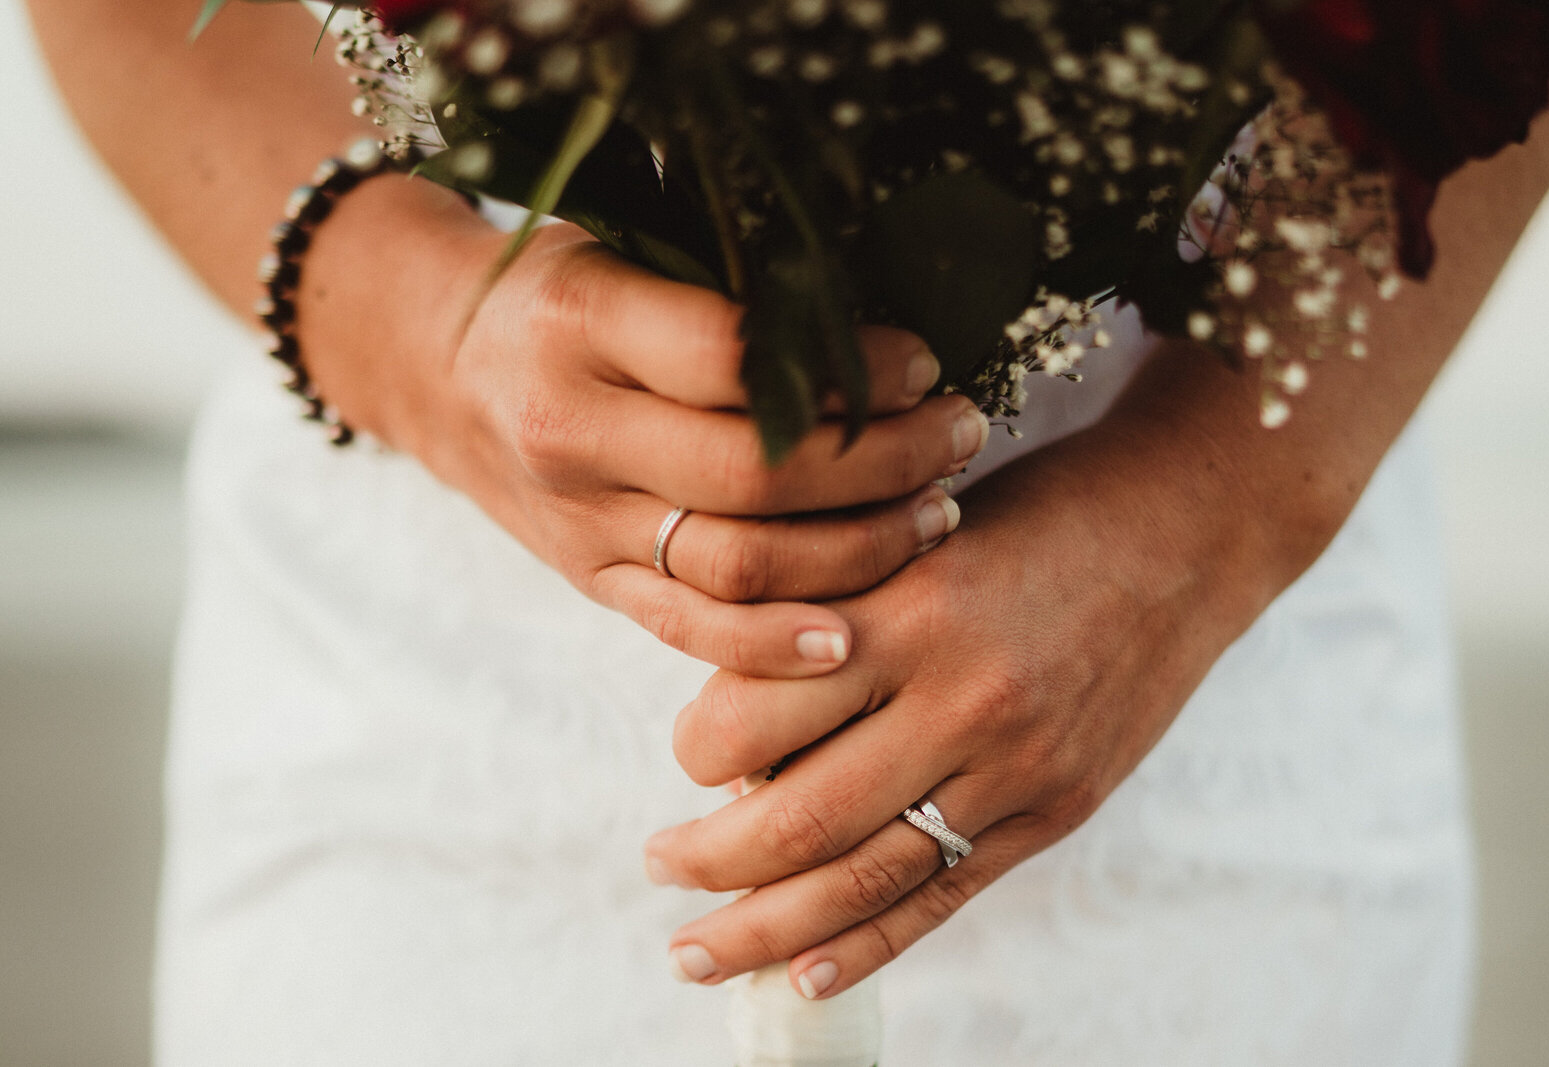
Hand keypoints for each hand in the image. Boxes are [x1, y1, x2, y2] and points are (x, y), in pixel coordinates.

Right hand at [299, 192, 985, 676]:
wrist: (435, 371)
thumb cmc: (554, 297)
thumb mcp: (622, 249)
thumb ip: (724, 289)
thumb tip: (883, 320)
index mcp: (582, 322)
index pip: (738, 358)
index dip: (850, 368)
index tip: (923, 362)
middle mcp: (573, 430)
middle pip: (755, 474)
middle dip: (880, 463)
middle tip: (959, 435)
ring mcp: (580, 520)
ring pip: (738, 564)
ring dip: (858, 550)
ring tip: (937, 513)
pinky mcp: (590, 580)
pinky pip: (690, 631)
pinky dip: (775, 645)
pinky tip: (853, 637)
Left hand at [643, 412, 1287, 997]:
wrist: (1188, 529)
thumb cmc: (1038, 513)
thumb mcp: (919, 531)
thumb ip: (837, 614)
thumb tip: (736, 713)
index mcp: (908, 612)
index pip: (757, 712)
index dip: (698, 744)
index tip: (686, 749)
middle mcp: (960, 699)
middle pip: (797, 816)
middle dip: (708, 856)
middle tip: (658, 862)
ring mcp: (1016, 767)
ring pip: (864, 877)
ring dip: (763, 927)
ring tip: (692, 952)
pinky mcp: (1056, 809)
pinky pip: (945, 894)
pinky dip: (869, 945)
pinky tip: (804, 976)